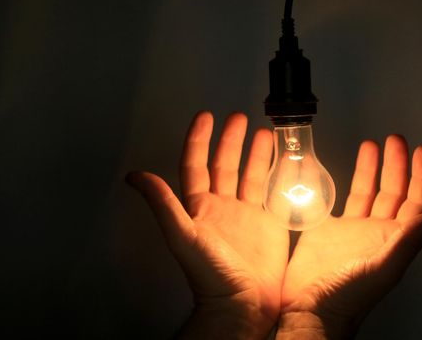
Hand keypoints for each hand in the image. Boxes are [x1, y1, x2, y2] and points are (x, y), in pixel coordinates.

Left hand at [127, 112, 288, 338]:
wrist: (244, 304)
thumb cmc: (210, 274)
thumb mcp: (183, 236)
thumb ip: (163, 204)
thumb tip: (135, 176)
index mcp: (200, 207)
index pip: (196, 165)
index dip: (199, 140)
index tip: (206, 117)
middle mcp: (223, 206)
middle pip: (226, 164)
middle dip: (231, 140)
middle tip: (240, 117)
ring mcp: (248, 214)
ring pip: (252, 174)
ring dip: (257, 152)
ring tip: (265, 131)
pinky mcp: (271, 223)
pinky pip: (274, 192)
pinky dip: (280, 174)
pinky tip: (286, 159)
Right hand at [278, 135, 421, 338]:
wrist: (310, 307)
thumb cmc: (349, 295)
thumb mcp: (385, 266)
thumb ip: (413, 240)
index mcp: (395, 239)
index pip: (417, 202)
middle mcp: (377, 232)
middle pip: (393, 191)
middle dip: (397, 164)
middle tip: (396, 140)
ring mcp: (352, 230)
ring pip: (367, 191)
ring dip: (372, 168)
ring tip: (372, 145)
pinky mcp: (328, 229)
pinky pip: (339, 199)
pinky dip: (340, 182)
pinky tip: (339, 167)